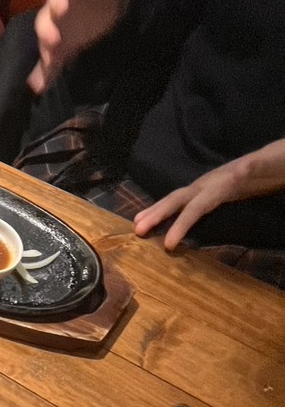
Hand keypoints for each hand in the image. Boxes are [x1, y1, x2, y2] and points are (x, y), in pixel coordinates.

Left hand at [27, 0, 129, 94]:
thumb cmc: (82, 21)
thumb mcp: (67, 45)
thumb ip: (52, 65)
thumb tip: (36, 89)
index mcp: (52, 17)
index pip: (44, 29)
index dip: (46, 40)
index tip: (50, 55)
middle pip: (50, 9)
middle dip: (50, 22)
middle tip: (54, 38)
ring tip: (64, 3)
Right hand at [133, 139, 284, 249]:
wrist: (278, 161)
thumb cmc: (276, 164)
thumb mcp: (269, 165)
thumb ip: (258, 167)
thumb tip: (244, 169)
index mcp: (222, 183)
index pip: (196, 206)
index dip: (181, 224)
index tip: (168, 245)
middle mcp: (209, 184)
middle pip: (177, 198)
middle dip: (157, 214)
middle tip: (136, 230)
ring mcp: (208, 187)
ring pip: (177, 199)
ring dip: (156, 212)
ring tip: (137, 224)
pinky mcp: (212, 193)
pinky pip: (187, 204)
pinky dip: (170, 213)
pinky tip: (161, 222)